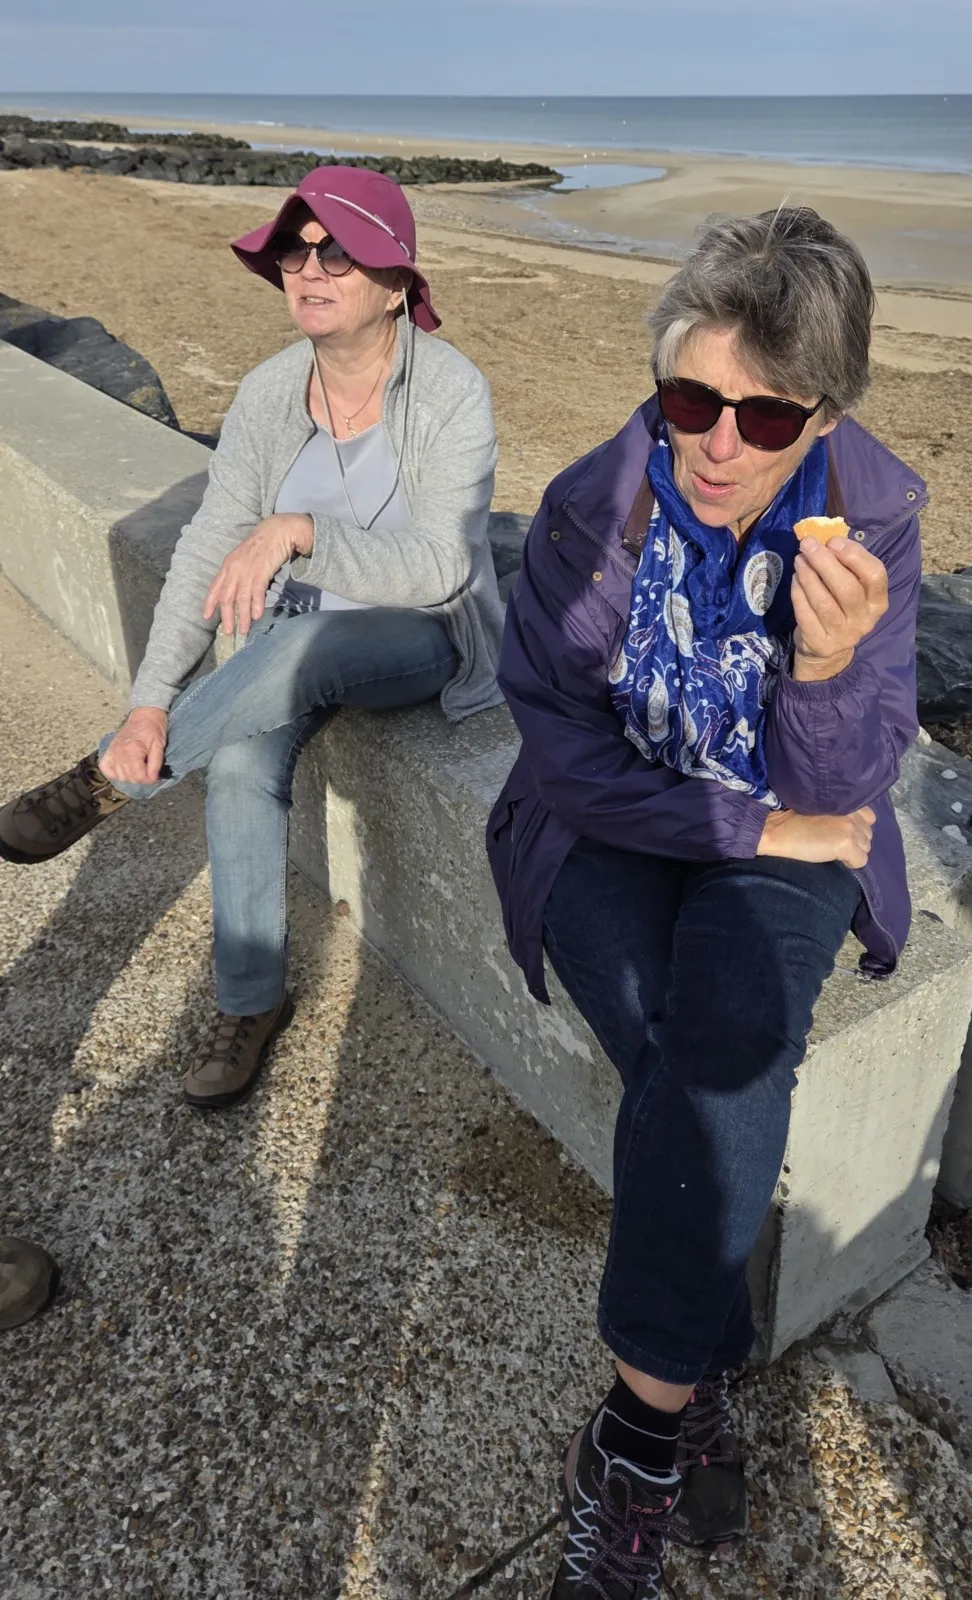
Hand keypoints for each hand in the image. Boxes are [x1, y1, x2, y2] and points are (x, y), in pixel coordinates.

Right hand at [99, 707, 168, 785]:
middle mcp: (119, 752)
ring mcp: (112, 751)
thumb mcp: (159, 745)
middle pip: (129, 778)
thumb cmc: (153, 728)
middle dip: (142, 779)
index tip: (156, 776)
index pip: (138, 776)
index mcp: (132, 750)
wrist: (145, 715)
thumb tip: (153, 778)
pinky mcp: (108, 751)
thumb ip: (156, 763)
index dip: (149, 779)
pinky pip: (106, 769)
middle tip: (149, 773)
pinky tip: (124, 770)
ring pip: (119, 776)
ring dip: (130, 777)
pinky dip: (114, 773)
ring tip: (139, 770)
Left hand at [203, 513, 313, 636]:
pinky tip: (257, 616)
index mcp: (227, 566)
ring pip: (241, 598)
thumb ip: (236, 574)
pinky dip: (256, 604)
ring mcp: (247, 570)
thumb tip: (235, 593)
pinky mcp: (261, 571)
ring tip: (244, 630)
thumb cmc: (260, 547)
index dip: (210, 603)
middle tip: (229, 632)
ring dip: (243, 616)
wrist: (275, 531)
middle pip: (227, 597)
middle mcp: (234, 569)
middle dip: (227, 617)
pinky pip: (256, 591)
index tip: (206, 617)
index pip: (215, 587)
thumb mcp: (242, 559)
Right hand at [757, 806, 875, 868]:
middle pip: (868, 835)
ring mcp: (851, 828)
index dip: (855, 827)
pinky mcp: (846, 844)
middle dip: (854, 841)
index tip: (839, 832)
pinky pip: (860, 861)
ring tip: (831, 850)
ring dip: (852, 851)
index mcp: (846, 800)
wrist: (775, 829)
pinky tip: (833, 858)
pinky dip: (849, 863)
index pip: (868, 817)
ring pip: (865, 848)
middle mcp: (853, 813)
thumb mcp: (819, 807)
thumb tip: (850, 830)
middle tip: (832, 842)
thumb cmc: (790, 818)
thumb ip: (839, 812)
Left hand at [791, 536, 888, 681]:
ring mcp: (843, 635)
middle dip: (825, 562)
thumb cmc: (840, 607)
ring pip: (824, 602)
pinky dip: (798, 594)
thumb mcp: (852, 587)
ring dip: (809, 576)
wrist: (828, 649)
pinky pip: (806, 615)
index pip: (875, 576)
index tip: (833, 541)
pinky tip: (795, 580)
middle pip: (847, 588)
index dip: (854, 556)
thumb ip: (845, 564)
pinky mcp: (821, 643)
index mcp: (878, 602)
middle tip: (807, 545)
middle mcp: (865, 620)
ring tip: (799, 560)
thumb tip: (825, 539)